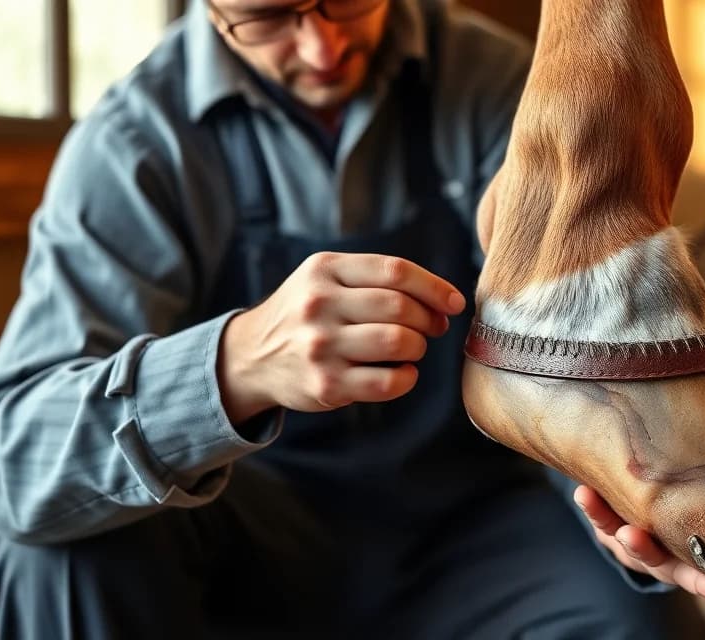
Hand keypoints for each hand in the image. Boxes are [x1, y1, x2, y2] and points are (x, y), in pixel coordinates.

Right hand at [218, 252, 466, 421]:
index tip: (453, 302)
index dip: (434, 287)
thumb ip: (376, 279)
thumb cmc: (306, 314)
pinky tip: (402, 372)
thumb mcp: (326, 278)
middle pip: (401, 307)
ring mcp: (320, 346)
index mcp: (324, 270)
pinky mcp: (326, 385)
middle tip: (433, 327)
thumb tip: (443, 301)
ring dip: (418, 347)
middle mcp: (319, 305)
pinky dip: (407, 378)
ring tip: (412, 348)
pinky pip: (388, 382)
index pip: (395, 271)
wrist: (250, 357)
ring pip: (398, 342)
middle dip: (429, 319)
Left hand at [574, 485, 704, 606]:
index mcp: (683, 558)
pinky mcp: (611, 528)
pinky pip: (601, 520)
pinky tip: (584, 493)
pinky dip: (592, 507)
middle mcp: (658, 555)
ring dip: (620, 533)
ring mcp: (634, 543)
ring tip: (619, 527)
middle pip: (655, 559)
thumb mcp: (696, 518)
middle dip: (647, 551)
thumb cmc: (676, 515)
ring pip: (626, 541)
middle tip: (636, 539)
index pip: (702, 576)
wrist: (634, 513)